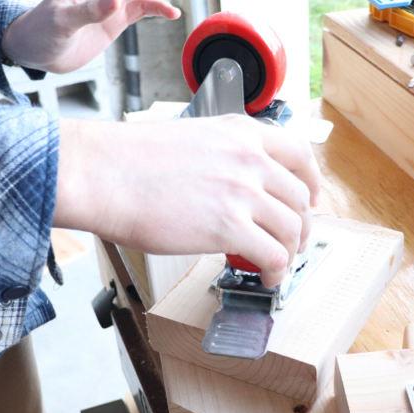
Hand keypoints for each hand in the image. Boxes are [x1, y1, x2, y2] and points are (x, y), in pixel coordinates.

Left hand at [2, 0, 180, 73]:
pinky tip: (172, 14)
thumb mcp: (63, 21)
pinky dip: (158, 9)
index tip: (129, 2)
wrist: (38, 51)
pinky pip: (142, 9)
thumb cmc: (42, 30)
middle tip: (163, 1)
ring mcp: (111, 2)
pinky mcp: (117, 18)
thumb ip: (89, 11)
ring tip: (171, 9)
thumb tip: (116, 1)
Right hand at [55, 115, 321, 286]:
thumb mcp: (192, 139)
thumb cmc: (129, 160)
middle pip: (299, 198)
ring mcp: (242, 193)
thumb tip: (232, 186)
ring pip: (292, 229)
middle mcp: (249, 159)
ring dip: (290, 252)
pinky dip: (277, 271)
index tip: (309, 199)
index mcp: (241, 133)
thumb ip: (222, 157)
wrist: (102, 174)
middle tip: (292, 242)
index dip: (310, 183)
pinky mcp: (229, 228)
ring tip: (277, 264)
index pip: (299, 156)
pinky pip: (273, 256)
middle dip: (300, 226)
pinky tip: (267, 277)